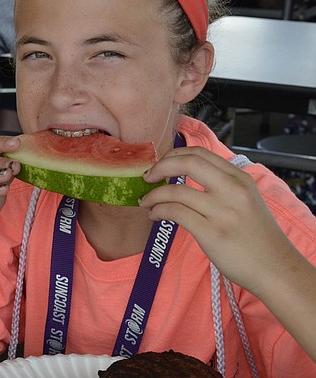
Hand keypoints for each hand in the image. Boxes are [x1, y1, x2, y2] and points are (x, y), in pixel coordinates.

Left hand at [139, 146, 299, 294]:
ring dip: (153, 195)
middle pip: (187, 163)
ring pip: (175, 191)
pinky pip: (175, 213)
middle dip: (160, 166)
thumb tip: (185, 173)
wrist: (276, 269)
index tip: (160, 164)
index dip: (173, 155)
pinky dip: (158, 211)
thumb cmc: (257, 236)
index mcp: (240, 178)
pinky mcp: (212, 233)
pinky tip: (154, 215)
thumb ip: (222, 184)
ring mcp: (222, 212)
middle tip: (147, 177)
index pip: (200, 153)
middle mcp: (232, 190)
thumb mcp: (247, 199)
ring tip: (146, 202)